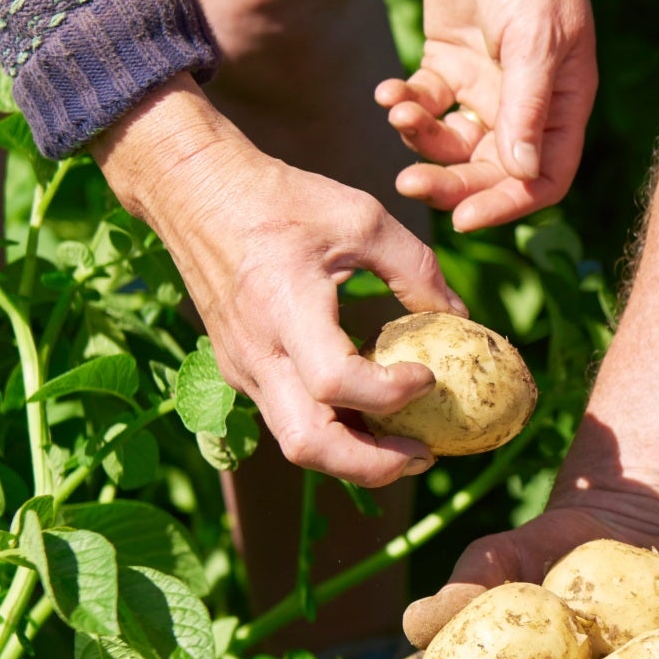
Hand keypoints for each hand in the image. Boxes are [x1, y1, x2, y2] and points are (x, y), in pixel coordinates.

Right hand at [95, 79, 459, 485]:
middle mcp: (257, 352)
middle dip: (372, 465)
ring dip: (355, 457)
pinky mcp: (242, 371)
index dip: (388, 393)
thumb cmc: (280, 199)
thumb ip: (416, 268)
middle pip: (308, 444)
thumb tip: (461, 317)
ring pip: (297, 442)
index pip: (334, 382)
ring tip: (408, 443)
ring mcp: (244, 369)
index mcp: (284, 308)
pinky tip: (371, 412)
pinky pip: (290, 418)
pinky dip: (334, 430)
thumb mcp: (361, 217)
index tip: (429, 374)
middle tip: (425, 453)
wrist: (197, 193)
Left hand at [378, 0, 594, 230]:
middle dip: (450, 180)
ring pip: (450, 141)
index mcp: (564, 105)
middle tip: (408, 184)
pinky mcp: (448, 62)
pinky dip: (404, 103)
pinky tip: (388, 90)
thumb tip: (522, 172)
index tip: (464, 218)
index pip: (541, 179)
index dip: (507, 203)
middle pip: (489, 169)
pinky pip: (425, 102)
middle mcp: (526, 104)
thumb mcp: (535, 39)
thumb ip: (527, 107)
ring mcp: (485, 85)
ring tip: (398, 109)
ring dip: (421, 137)